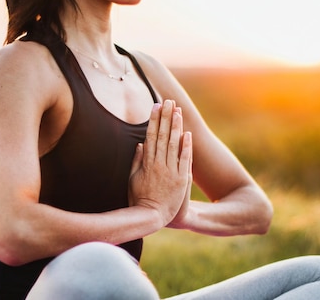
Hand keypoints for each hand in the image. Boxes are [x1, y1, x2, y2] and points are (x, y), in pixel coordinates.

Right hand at [129, 100, 192, 225]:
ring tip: (177, 111)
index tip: (156, 107)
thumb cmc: (139, 199)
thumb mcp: (132, 179)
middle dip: (165, 117)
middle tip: (168, 101)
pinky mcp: (181, 179)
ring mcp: (170, 171)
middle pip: (163, 136)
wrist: (152, 217)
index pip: (151, 136)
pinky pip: (184, 159)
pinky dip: (186, 146)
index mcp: (146, 163)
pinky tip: (187, 133)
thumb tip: (140, 144)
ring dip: (176, 126)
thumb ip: (136, 161)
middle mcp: (158, 164)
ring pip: (173, 144)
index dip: (154, 120)